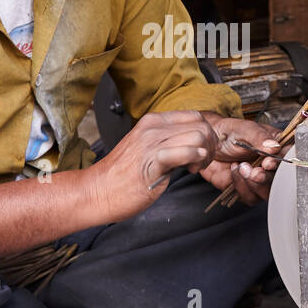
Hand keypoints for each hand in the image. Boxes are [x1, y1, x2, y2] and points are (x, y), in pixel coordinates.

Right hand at [87, 110, 218, 220]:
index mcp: (153, 122)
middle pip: (201, 124)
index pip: (194, 116)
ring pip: (198, 136)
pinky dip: (195, 160)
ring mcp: (152, 143)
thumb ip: (168, 142)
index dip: (205, 133)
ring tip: (194, 168)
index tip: (201, 151)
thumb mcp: (147, 149)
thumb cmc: (123, 176)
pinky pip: (186, 152)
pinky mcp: (153, 162)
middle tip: (201, 162)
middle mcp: (153, 128)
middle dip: (210, 144)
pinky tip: (188, 170)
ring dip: (204, 154)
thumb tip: (193, 144)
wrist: (98, 192)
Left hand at [197, 114, 281, 205]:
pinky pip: (250, 197)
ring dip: (255, 184)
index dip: (282, 164)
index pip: (289, 158)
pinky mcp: (247, 189)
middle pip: (281, 180)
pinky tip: (234, 170)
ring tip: (241, 167)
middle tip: (255, 171)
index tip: (269, 163)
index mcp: (277, 147)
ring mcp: (260, 179)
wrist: (207, 144)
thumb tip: (274, 147)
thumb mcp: (244, 129)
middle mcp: (271, 165)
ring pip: (267, 193)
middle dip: (267, 178)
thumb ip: (259, 137)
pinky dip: (241, 186)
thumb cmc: (228, 133)